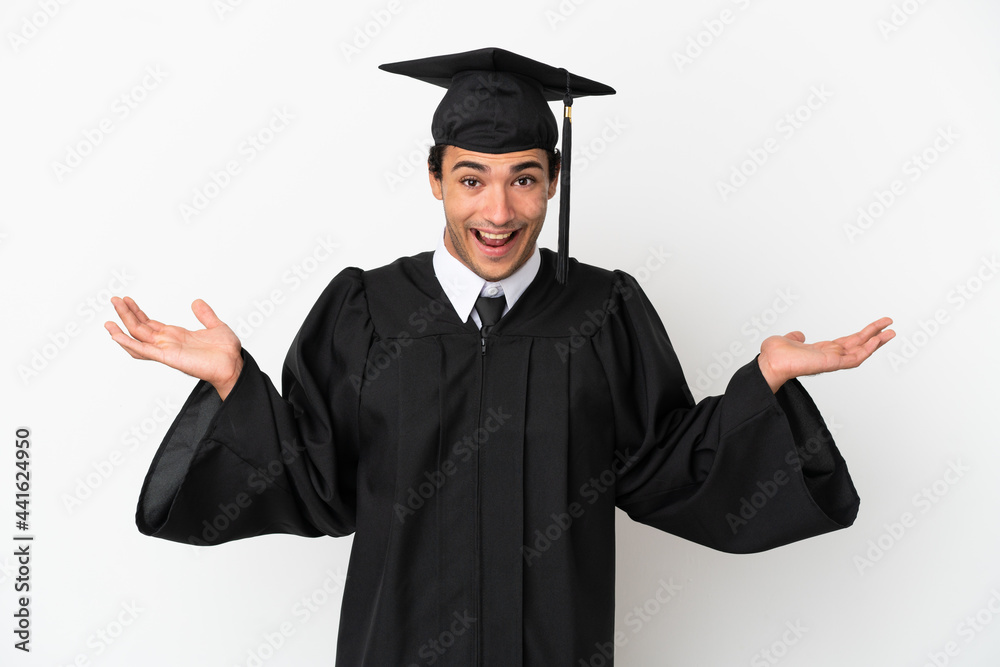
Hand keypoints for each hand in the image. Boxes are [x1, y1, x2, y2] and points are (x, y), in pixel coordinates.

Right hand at [105, 296, 243, 399]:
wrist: (235, 365)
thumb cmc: (227, 352)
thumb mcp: (215, 326)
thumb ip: (205, 315)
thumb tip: (196, 302)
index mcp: (176, 336)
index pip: (149, 323)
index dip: (137, 312)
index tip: (126, 299)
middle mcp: (168, 343)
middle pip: (139, 328)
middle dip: (126, 314)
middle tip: (114, 299)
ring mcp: (166, 351)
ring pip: (137, 339)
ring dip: (122, 329)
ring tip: (109, 319)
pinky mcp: (169, 358)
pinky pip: (145, 351)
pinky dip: (129, 344)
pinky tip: (116, 336)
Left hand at [757, 317, 894, 392]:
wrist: (769, 363)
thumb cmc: (775, 356)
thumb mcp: (789, 340)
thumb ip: (796, 337)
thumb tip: (799, 334)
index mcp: (822, 351)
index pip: (848, 343)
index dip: (862, 335)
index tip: (875, 328)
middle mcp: (830, 357)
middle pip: (859, 346)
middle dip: (875, 337)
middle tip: (891, 327)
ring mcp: (832, 362)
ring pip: (860, 352)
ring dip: (876, 343)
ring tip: (891, 332)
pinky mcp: (831, 365)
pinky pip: (853, 358)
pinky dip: (866, 350)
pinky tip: (876, 340)